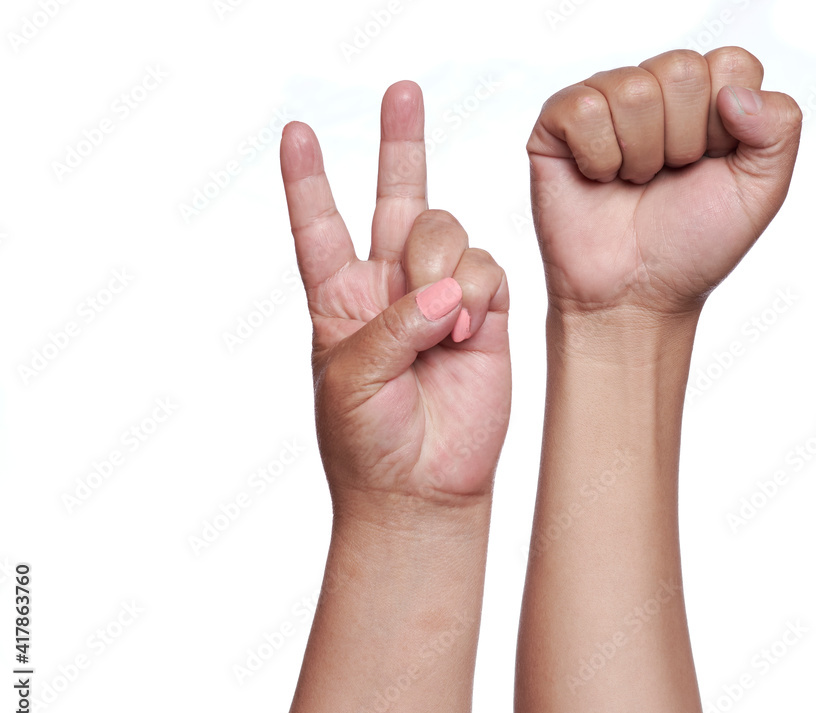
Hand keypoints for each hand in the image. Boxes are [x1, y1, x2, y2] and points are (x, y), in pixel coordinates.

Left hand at [279, 82, 510, 515]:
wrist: (422, 489)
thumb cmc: (368, 443)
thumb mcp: (351, 378)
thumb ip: (393, 324)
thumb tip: (448, 291)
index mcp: (340, 299)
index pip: (319, 227)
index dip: (308, 181)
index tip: (297, 134)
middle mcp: (392, 287)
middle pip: (395, 197)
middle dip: (401, 144)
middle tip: (402, 90)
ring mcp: (443, 297)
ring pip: (447, 230)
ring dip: (441, 264)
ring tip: (443, 321)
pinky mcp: (487, 314)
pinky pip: (488, 268)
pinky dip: (477, 292)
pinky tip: (467, 331)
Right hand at [528, 47, 801, 317]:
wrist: (634, 296)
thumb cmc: (691, 247)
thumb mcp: (762, 190)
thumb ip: (780, 126)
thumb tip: (735, 93)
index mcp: (708, 99)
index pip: (731, 64)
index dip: (726, 124)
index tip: (711, 165)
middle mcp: (657, 92)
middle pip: (681, 69)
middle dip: (682, 141)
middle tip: (668, 178)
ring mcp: (606, 103)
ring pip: (633, 89)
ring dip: (640, 155)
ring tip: (635, 184)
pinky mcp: (558, 122)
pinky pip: (585, 108)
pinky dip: (599, 158)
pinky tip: (600, 180)